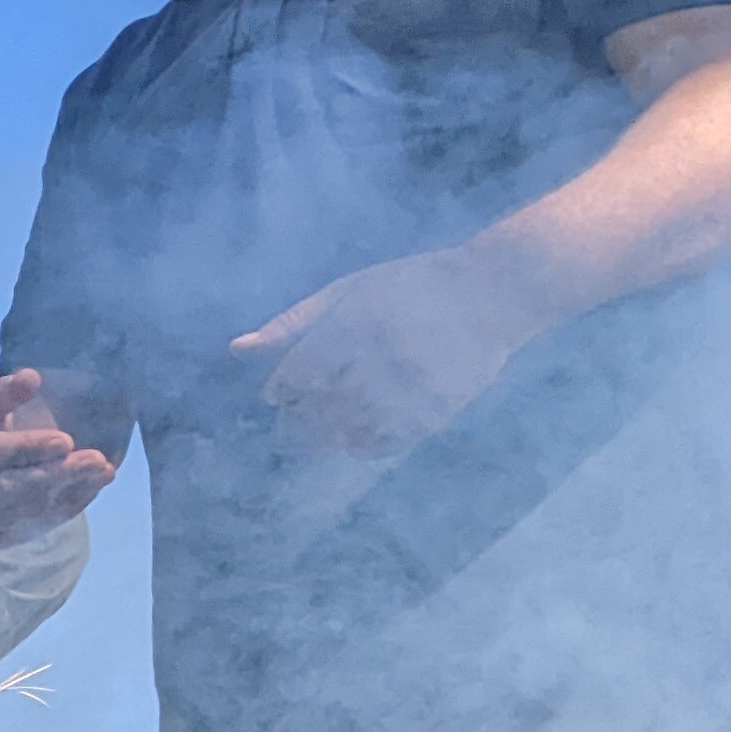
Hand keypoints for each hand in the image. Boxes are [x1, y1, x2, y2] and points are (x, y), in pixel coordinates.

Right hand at [0, 371, 116, 549]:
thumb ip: (0, 393)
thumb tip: (32, 379)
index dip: (24, 449)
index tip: (65, 441)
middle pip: (3, 491)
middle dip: (54, 476)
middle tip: (96, 460)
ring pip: (20, 513)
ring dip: (66, 493)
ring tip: (103, 472)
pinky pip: (31, 527)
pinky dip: (65, 508)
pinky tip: (91, 487)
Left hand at [232, 247, 534, 466]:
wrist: (494, 293)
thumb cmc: (411, 286)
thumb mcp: (347, 292)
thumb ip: (293, 324)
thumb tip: (237, 349)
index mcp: (351, 329)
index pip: (295, 377)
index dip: (281, 390)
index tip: (282, 393)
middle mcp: (377, 363)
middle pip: (316, 411)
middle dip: (297, 419)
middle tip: (297, 416)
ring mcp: (408, 391)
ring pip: (346, 433)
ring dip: (325, 436)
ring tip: (326, 424)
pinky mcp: (434, 412)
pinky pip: (383, 445)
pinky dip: (362, 445)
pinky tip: (359, 433)